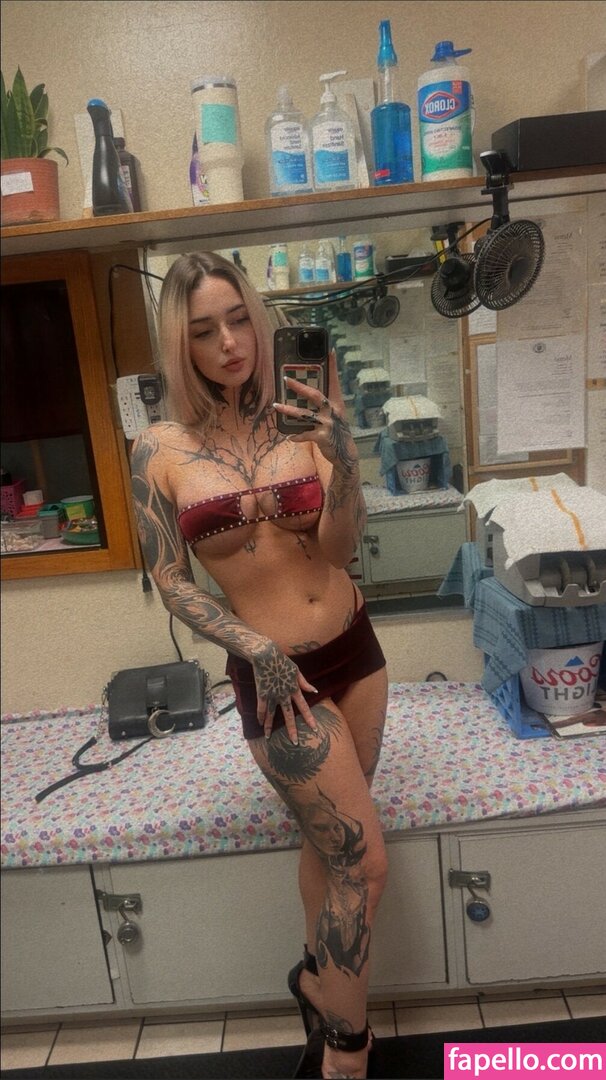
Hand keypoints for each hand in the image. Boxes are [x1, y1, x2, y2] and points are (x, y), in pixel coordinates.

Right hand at [250, 641, 317, 742]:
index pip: (304, 707)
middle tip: (295, 743)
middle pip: (289, 715)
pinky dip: (259, 716)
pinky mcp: (262, 693)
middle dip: (292, 730)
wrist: (266, 655)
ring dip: (269, 727)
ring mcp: (272, 695)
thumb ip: (305, 683)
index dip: (309, 718)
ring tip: (268, 738)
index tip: (314, 729)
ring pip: (271, 715)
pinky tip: (258, 724)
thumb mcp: (297, 671)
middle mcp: (284, 695)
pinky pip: (260, 708)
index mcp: (294, 689)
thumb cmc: (282, 661)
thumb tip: (315, 691)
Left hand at [274, 352, 355, 466]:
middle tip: (286, 379)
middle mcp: (333, 411)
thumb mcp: (334, 415)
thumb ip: (324, 405)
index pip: (334, 381)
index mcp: (336, 403)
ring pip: (304, 414)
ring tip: (276, 405)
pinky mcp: (322, 437)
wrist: (345, 453)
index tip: (330, 350)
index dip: (332, 366)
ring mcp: (328, 424)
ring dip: (288, 410)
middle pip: (315, 395)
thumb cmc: (337, 431)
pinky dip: (296, 436)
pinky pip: (305, 434)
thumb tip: (308, 392)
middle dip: (299, 387)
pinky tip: (289, 437)